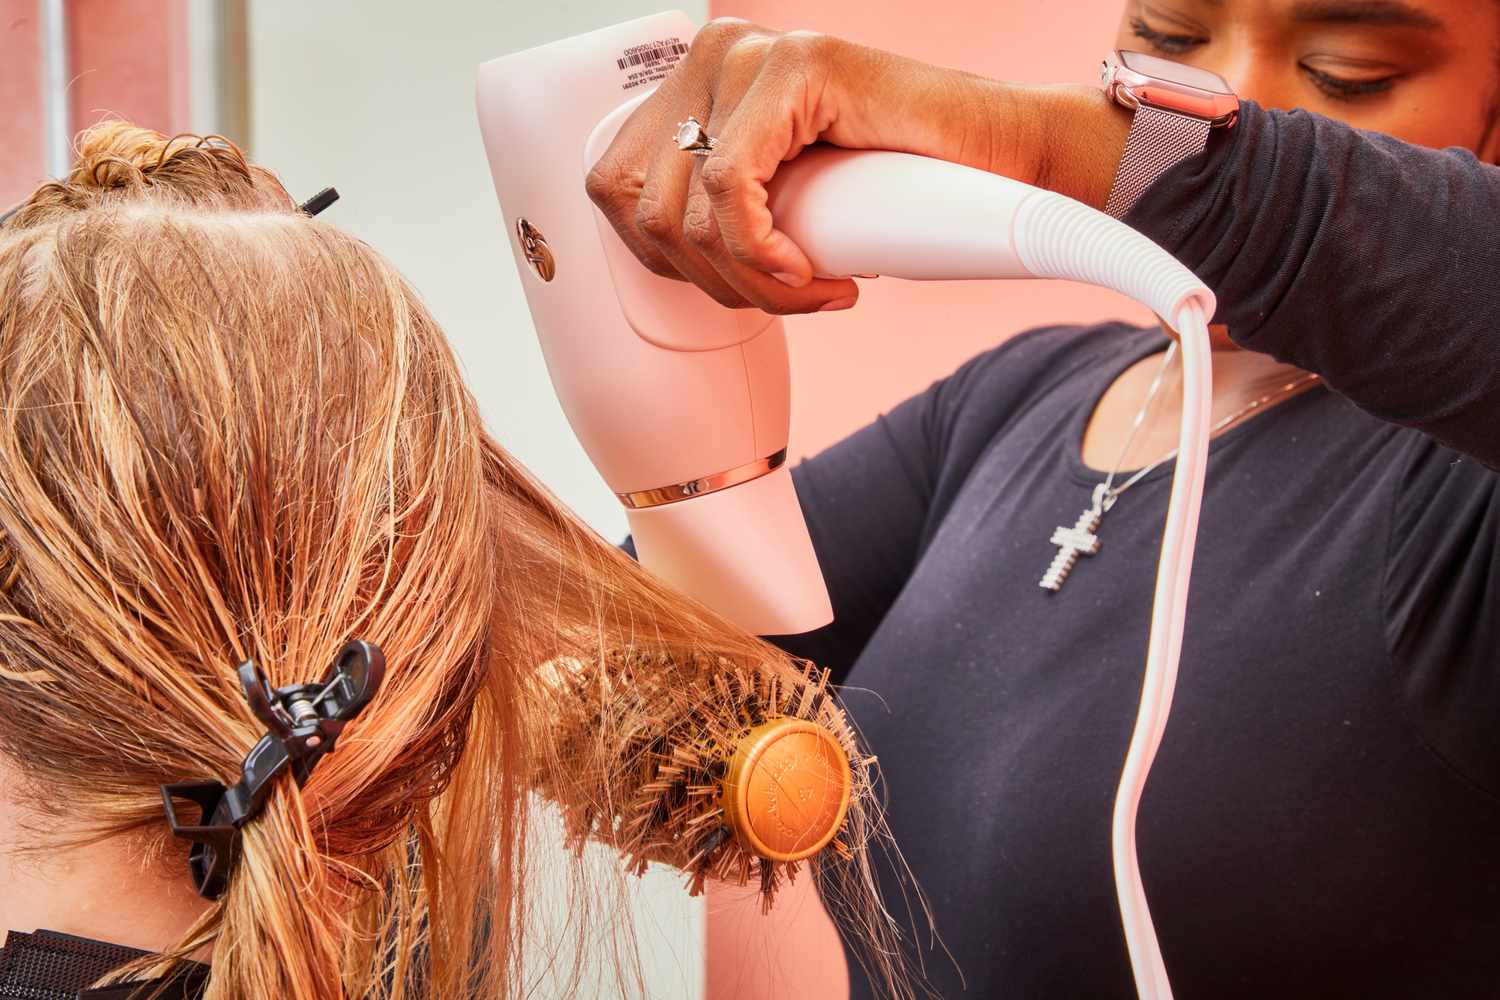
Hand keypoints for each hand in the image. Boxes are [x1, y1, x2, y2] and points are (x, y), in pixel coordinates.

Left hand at [585, 19, 1122, 315]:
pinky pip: (729, 187)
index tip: (740, 291)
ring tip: (814, 290)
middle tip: (790, 297)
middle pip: (639, 203)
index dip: (664, 264)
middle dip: (710, 281)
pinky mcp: (797, 67)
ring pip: (682, 206)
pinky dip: (762, 254)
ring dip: (746, 281)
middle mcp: (714, 55)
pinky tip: (814, 274)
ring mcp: (752, 53)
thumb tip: (656, 256)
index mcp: (698, 83)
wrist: (1008, 164)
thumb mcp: (782, 208)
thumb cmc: (904, 195)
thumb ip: (714, 214)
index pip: (614, 187)